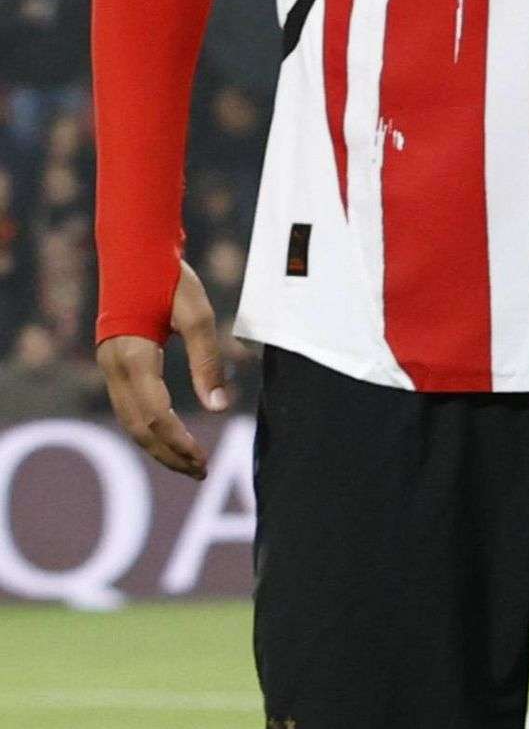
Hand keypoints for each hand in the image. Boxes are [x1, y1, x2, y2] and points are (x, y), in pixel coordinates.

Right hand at [96, 261, 229, 477]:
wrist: (136, 256)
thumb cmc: (171, 282)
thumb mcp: (199, 317)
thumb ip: (208, 362)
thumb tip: (219, 406)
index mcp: (133, 357)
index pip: (155, 414)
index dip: (178, 441)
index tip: (203, 460)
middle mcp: (113, 367)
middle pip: (138, 425)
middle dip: (168, 452)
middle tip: (201, 471)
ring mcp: (109, 367)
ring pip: (129, 420)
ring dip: (157, 445)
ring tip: (189, 463)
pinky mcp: (114, 365)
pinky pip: (128, 407)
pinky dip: (148, 428)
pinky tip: (170, 438)